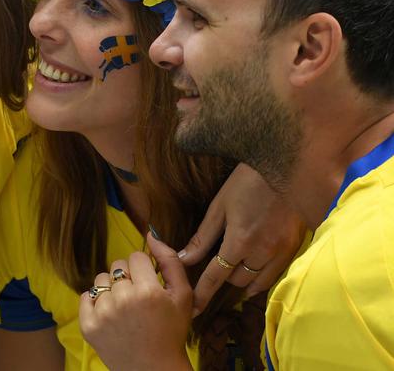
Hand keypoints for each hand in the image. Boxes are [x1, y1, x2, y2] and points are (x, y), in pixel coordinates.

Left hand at [79, 233, 193, 370]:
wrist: (153, 369)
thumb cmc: (171, 331)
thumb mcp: (183, 296)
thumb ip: (170, 262)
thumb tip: (151, 234)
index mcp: (148, 291)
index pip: (136, 257)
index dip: (144, 269)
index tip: (149, 283)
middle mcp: (123, 300)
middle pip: (117, 266)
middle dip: (127, 278)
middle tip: (138, 299)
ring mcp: (103, 313)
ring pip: (101, 280)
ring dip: (111, 289)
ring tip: (125, 308)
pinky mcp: (88, 325)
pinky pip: (86, 296)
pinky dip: (96, 302)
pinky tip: (111, 315)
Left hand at [178, 163, 306, 311]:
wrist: (286, 168)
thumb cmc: (247, 183)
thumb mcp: (219, 207)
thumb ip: (202, 237)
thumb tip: (184, 258)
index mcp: (239, 241)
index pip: (216, 276)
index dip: (203, 294)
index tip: (195, 309)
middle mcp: (262, 252)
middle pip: (236, 281)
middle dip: (222, 278)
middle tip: (214, 271)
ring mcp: (281, 252)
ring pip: (257, 283)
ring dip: (242, 281)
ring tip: (232, 274)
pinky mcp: (294, 249)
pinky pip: (275, 275)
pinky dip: (262, 277)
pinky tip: (254, 269)